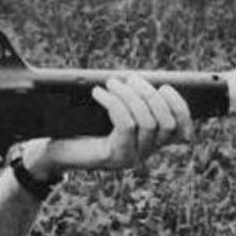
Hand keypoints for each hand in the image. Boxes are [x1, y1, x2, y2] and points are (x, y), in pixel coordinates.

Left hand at [24, 74, 192, 178]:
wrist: (55, 150)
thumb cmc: (81, 127)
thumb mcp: (109, 111)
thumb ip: (129, 99)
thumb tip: (138, 78)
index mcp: (150, 141)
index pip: (180, 128)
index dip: (179, 106)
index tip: (165, 87)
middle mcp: (146, 152)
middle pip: (165, 122)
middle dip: (149, 94)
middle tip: (129, 78)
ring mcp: (133, 157)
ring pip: (146, 122)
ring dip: (130, 96)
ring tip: (111, 83)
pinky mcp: (116, 157)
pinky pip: (126, 125)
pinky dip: (115, 103)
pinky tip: (99, 93)